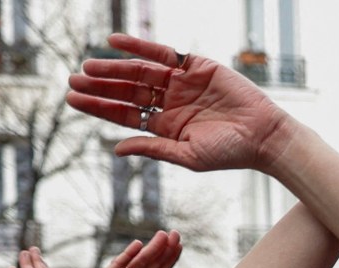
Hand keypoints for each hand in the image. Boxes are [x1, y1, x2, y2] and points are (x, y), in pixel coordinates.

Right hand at [42, 233, 182, 267]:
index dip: (170, 260)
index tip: (180, 246)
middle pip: (152, 263)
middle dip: (164, 249)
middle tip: (176, 234)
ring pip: (138, 261)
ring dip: (151, 249)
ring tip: (163, 236)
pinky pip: (118, 265)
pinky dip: (127, 255)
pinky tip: (138, 246)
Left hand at [68, 33, 296, 172]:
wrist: (264, 136)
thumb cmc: (230, 152)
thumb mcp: (187, 155)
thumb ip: (153, 148)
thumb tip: (116, 149)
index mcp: (167, 126)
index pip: (126, 114)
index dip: (99, 106)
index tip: (73, 99)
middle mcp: (171, 103)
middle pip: (127, 91)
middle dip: (100, 86)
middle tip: (73, 80)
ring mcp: (182, 83)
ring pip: (139, 71)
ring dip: (113, 67)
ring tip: (88, 66)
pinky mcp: (195, 66)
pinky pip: (161, 53)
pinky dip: (137, 46)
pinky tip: (114, 42)